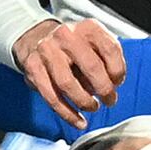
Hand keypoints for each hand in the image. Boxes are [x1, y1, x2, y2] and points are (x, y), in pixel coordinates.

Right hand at [15, 14, 130, 119]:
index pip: (110, 50)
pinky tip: (78, 121)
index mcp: (87, 28)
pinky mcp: (33, 68)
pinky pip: (51, 97)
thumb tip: (111, 86)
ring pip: (68, 84)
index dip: (118, 71)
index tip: (118, 83)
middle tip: (109, 100)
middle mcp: (66, 36)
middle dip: (104, 90)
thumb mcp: (95, 43)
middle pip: (91, 67)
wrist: (38, 38)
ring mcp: (47, 51)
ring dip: (84, 102)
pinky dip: (67, 114)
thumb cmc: (74, 46)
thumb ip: (107, 60)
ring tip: (93, 107)